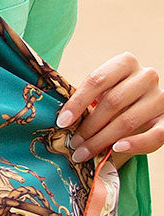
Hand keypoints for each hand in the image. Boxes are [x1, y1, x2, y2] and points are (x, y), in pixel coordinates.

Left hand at [56, 52, 163, 168]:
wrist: (145, 105)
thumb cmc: (115, 97)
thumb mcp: (102, 91)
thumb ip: (87, 99)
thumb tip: (62, 119)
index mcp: (126, 62)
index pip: (97, 80)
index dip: (77, 102)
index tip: (61, 122)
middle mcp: (147, 76)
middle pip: (112, 102)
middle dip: (88, 127)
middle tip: (72, 144)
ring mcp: (160, 97)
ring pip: (128, 121)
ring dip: (102, 140)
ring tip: (84, 153)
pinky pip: (153, 136)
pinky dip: (134, 144)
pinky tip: (116, 149)